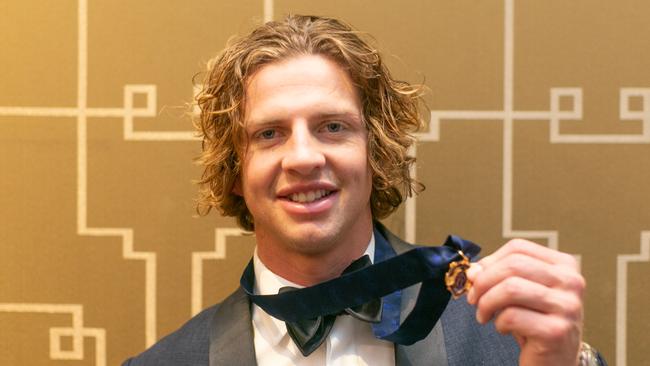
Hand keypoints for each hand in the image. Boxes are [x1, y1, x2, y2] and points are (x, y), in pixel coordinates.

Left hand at [466, 239, 584, 365]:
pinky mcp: (557, 331)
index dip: (490, 261)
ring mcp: (567, 306)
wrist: (555, 362)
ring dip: (487, 303)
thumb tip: (473, 271)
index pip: (518, 248)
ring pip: (511, 288)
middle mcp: (571, 282)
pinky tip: (503, 329)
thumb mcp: (519, 294)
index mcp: (564, 266)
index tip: (476, 278)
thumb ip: (498, 276)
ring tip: (484, 315)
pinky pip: (512, 316)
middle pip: (513, 265)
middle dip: (483, 281)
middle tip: (473, 298)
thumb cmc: (536, 324)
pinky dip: (499, 323)